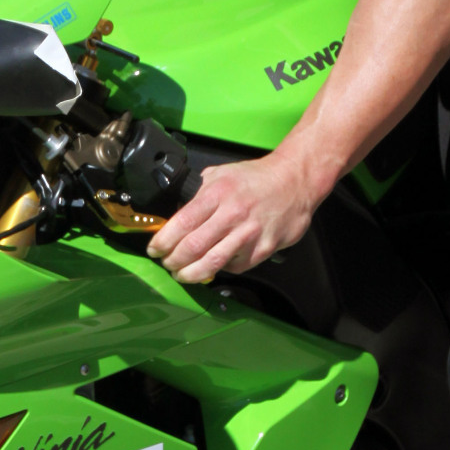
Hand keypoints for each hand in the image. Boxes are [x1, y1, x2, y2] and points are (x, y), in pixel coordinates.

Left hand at [146, 155, 318, 285]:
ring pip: (212, 263)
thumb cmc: (256, 178)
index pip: (181, 223)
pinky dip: (220, 269)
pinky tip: (213, 266)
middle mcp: (232, 214)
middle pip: (192, 247)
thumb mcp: (220, 175)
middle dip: (173, 261)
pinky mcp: (263, 249)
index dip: (162, 241)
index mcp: (217, 194)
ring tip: (183, 274)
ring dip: (191, 273)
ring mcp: (249, 234)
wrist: (294, 181)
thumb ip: (198, 194)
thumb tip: (176, 215)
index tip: (154, 249)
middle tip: (167, 264)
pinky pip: (234, 266)